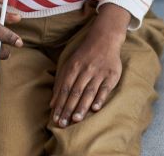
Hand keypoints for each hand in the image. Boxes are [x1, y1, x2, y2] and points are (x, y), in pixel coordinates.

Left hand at [50, 4, 128, 126]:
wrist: (104, 39)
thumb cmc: (84, 55)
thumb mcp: (69, 64)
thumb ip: (60, 82)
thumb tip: (52, 103)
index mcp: (73, 67)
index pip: (64, 89)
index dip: (59, 104)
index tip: (55, 117)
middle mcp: (85, 70)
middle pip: (75, 92)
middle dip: (68, 108)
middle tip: (62, 123)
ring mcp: (99, 73)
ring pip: (88, 92)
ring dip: (82, 106)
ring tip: (75, 119)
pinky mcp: (111, 75)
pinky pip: (105, 89)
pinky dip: (100, 98)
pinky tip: (95, 109)